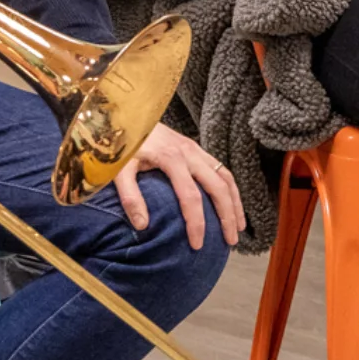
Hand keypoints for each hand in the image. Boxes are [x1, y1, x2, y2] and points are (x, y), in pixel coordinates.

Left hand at [116, 125, 242, 249]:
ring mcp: (197, 150)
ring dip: (235, 203)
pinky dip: (231, 189)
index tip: (198, 244)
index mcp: (172, 160)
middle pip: (218, 188)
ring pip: (226, 178)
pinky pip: (222, 170)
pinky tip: (231, 204)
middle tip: (231, 241)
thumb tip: (143, 225)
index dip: (197, 222)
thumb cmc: (122, 145)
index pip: (191, 197)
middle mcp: (191, 154)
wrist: (127, 115)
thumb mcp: (119, 169)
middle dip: (227, 216)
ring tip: (239, 225)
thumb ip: (129, 196)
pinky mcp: (198, 150)